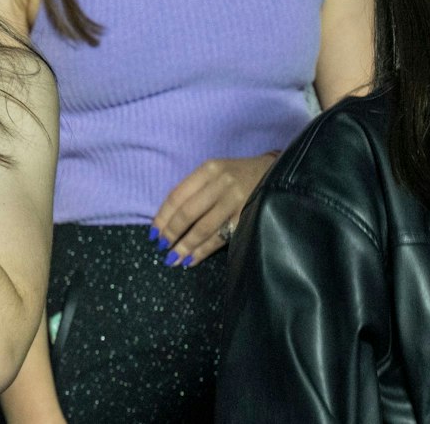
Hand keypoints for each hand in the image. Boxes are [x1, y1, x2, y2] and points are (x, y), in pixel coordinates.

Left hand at [150, 154, 276, 267]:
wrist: (276, 174)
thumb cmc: (238, 176)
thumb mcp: (216, 173)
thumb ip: (195, 190)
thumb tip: (168, 220)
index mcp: (208, 170)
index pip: (177, 195)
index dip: (163, 216)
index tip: (153, 233)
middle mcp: (221, 183)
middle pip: (188, 212)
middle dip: (171, 233)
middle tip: (162, 247)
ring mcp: (236, 200)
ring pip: (203, 228)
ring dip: (185, 246)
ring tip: (173, 259)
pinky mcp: (248, 217)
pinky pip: (220, 238)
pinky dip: (203, 251)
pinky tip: (192, 259)